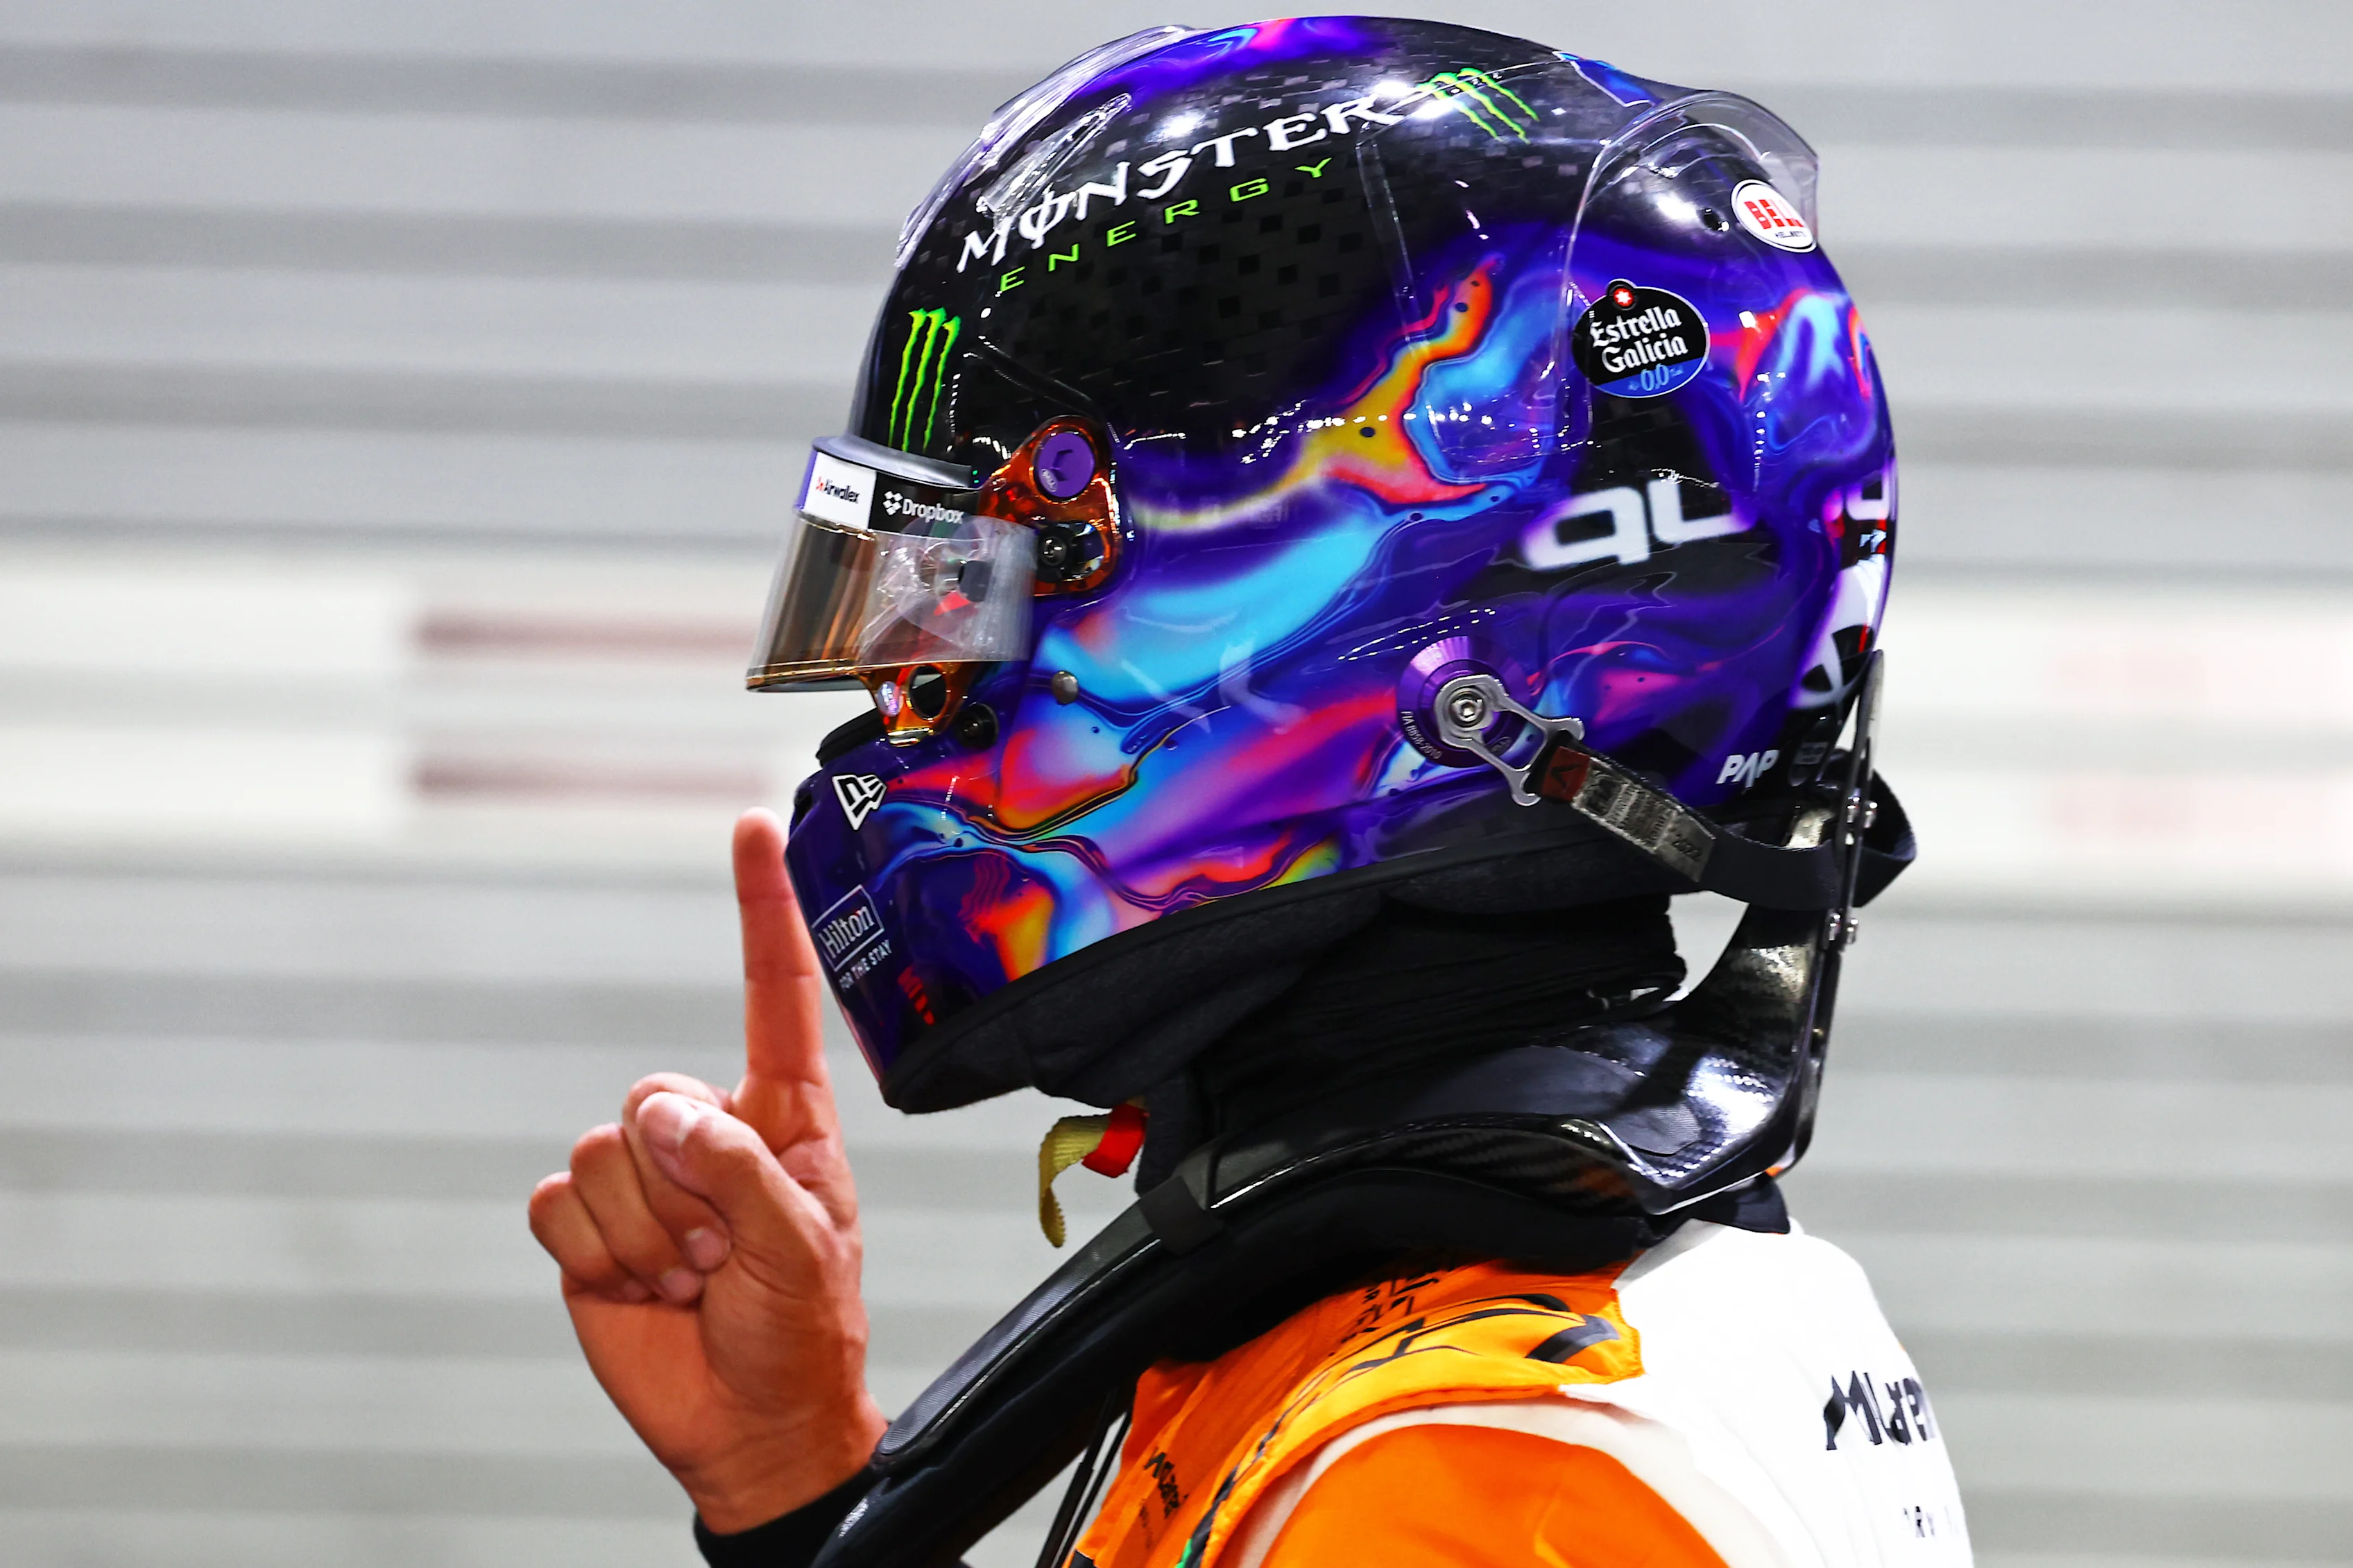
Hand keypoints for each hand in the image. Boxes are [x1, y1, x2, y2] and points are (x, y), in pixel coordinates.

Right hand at [528, 808, 886, 1530]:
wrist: (748, 1425)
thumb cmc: (802, 1333)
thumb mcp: (806, 1247)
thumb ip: (744, 1169)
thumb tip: (661, 1116)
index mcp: (785, 1116)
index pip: (775, 994)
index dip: (762, 909)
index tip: (754, 825)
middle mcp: (709, 1130)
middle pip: (652, 1095)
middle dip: (685, 1188)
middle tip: (724, 1254)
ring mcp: (643, 1177)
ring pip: (603, 1155)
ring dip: (648, 1234)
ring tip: (694, 1279)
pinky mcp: (587, 1225)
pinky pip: (558, 1204)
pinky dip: (597, 1255)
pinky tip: (641, 1288)